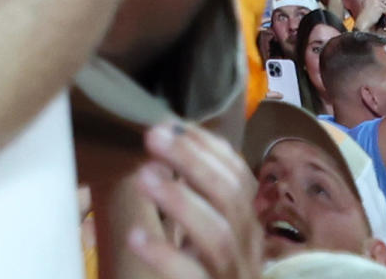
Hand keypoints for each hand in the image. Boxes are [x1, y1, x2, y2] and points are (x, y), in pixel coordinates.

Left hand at [120, 121, 262, 278]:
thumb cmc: (202, 276)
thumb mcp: (203, 237)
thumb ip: (194, 199)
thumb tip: (165, 139)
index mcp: (247, 230)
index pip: (240, 179)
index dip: (210, 148)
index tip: (173, 122)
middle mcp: (249, 253)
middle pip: (233, 199)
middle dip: (194, 162)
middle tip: (153, 137)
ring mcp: (234, 277)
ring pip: (219, 237)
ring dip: (182, 201)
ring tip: (145, 177)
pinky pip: (192, 277)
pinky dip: (165, 255)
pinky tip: (136, 237)